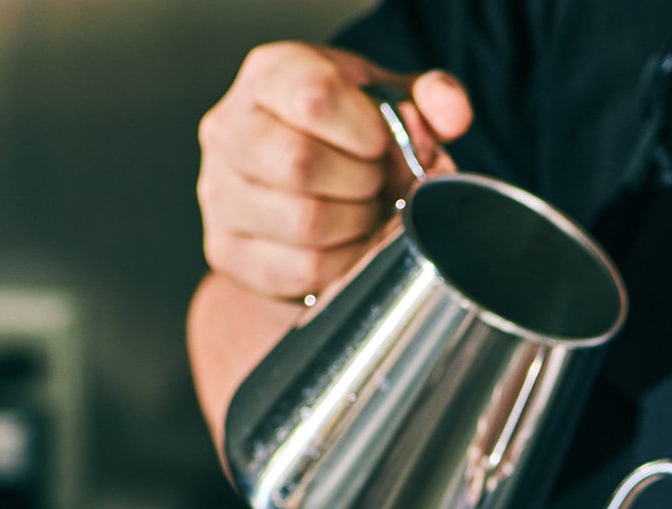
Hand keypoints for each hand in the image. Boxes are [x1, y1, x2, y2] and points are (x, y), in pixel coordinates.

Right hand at [197, 43, 472, 301]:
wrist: (290, 193)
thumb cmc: (341, 139)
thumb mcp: (385, 103)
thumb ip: (428, 99)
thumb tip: (451, 115)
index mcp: (269, 76)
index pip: (313, 97)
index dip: (365, 130)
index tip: (383, 143)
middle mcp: (230, 130)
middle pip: (300, 164)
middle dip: (361, 182)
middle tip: (375, 184)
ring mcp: (220, 195)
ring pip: (302, 223)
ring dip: (354, 225)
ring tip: (362, 212)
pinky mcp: (227, 250)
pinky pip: (299, 269)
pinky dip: (341, 262)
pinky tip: (348, 244)